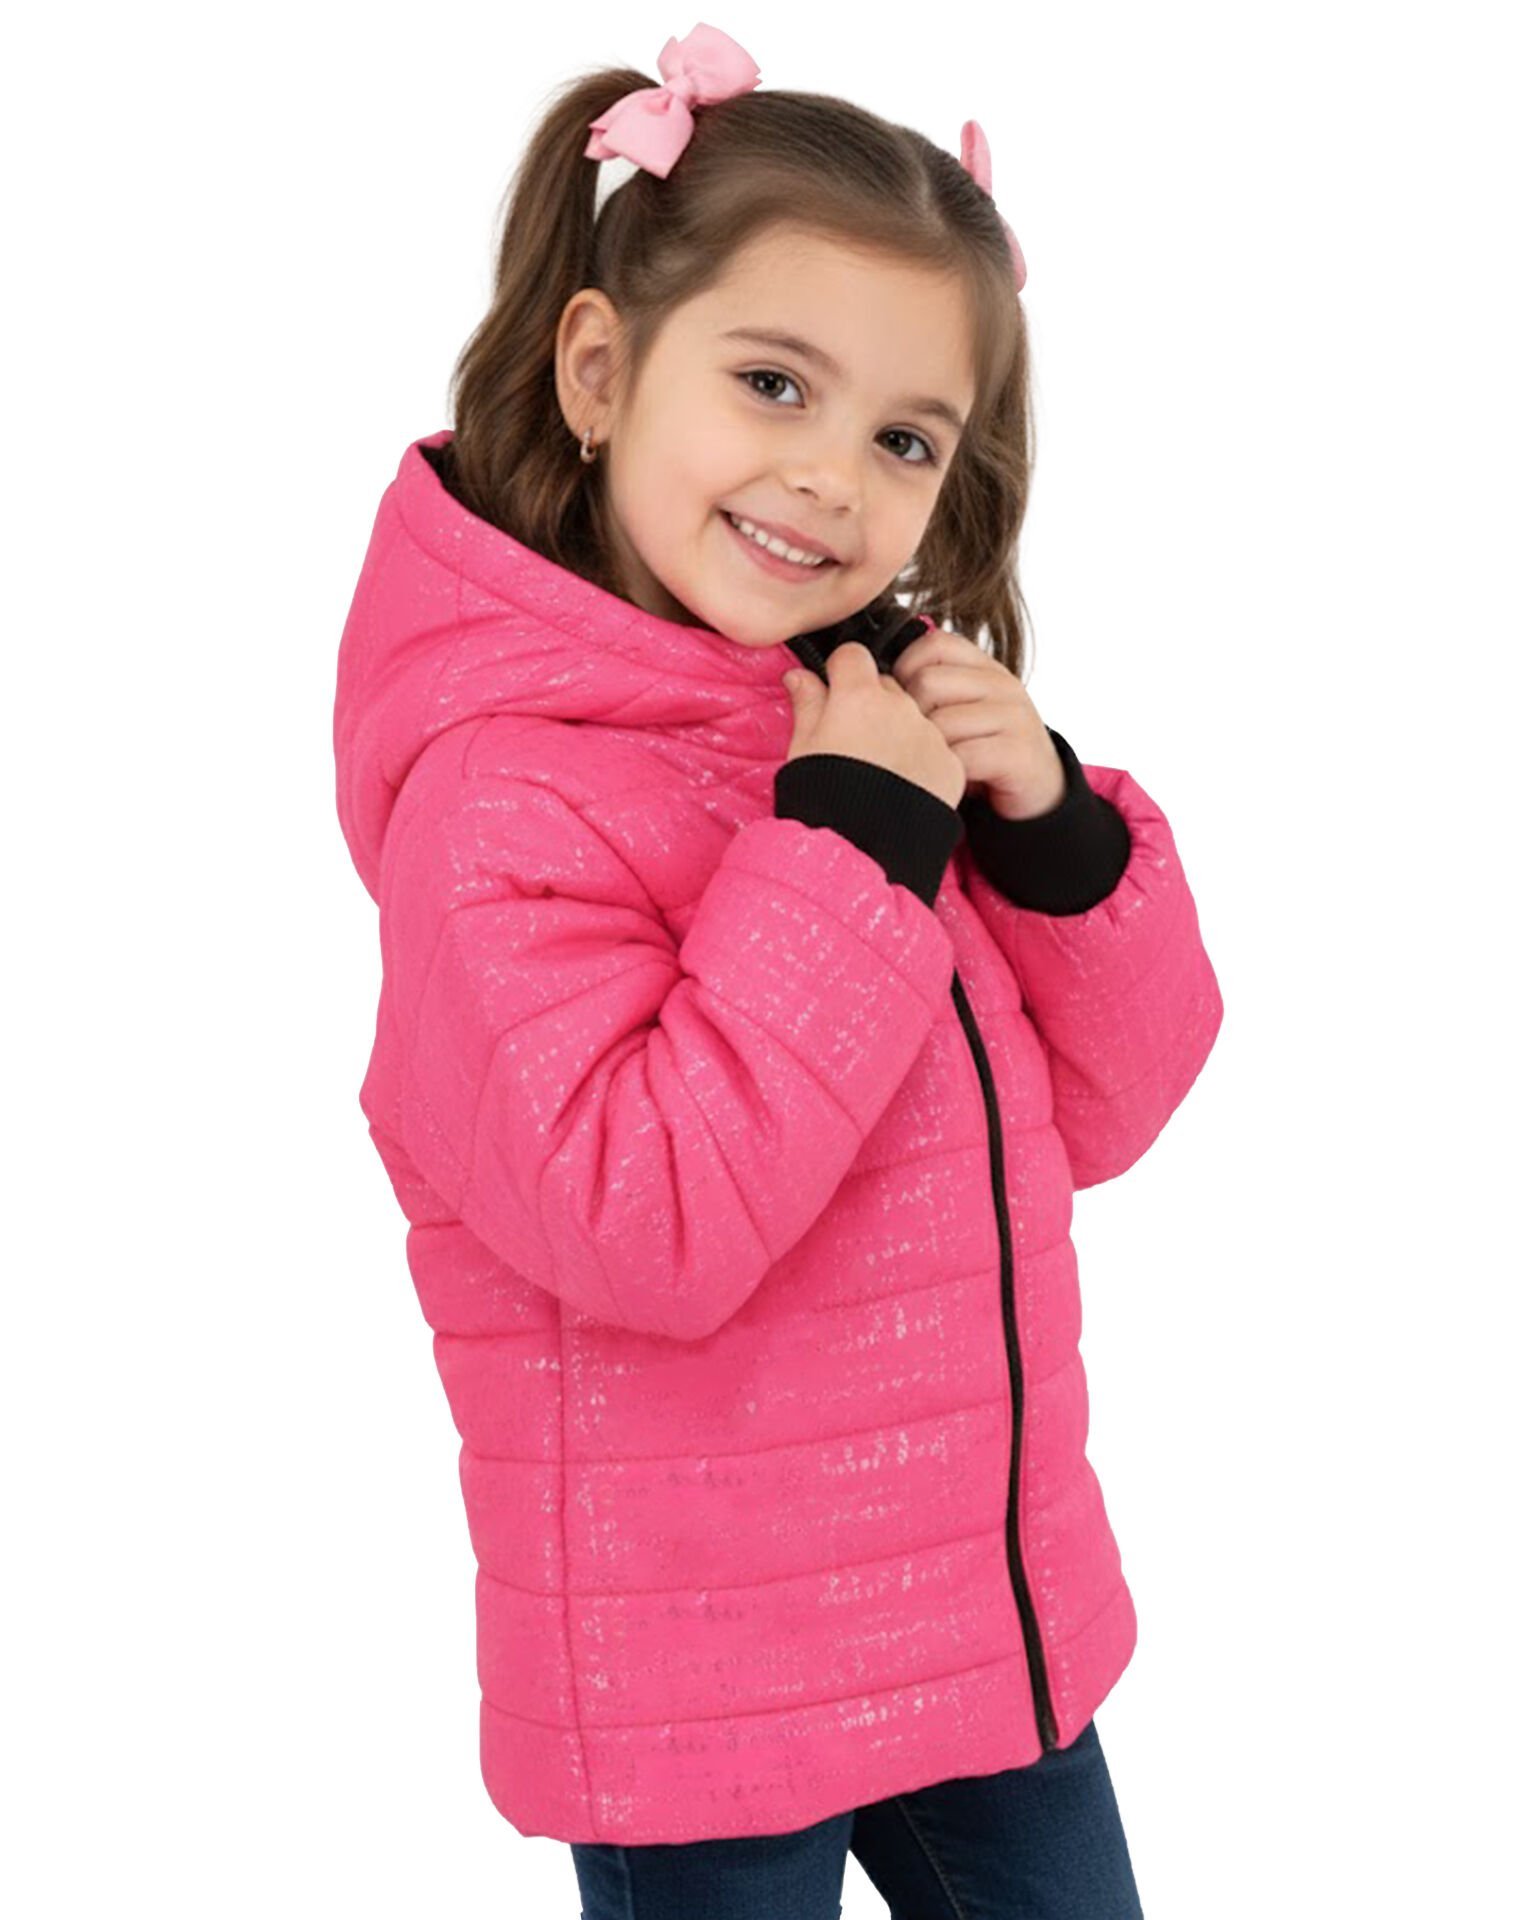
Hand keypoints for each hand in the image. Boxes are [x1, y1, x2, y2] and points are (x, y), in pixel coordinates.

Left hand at [887, 628, 1066, 819]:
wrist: (1038, 790)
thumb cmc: (984, 750)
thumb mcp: (960, 709)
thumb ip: (930, 688)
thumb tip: (869, 673)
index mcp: (984, 666)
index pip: (932, 644)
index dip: (904, 671)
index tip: (903, 703)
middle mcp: (1001, 683)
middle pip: (928, 682)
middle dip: (911, 718)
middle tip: (917, 744)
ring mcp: (1013, 715)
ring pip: (941, 722)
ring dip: (929, 752)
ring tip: (936, 764)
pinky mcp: (1018, 751)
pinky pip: (962, 757)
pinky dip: (948, 774)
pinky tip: (952, 780)